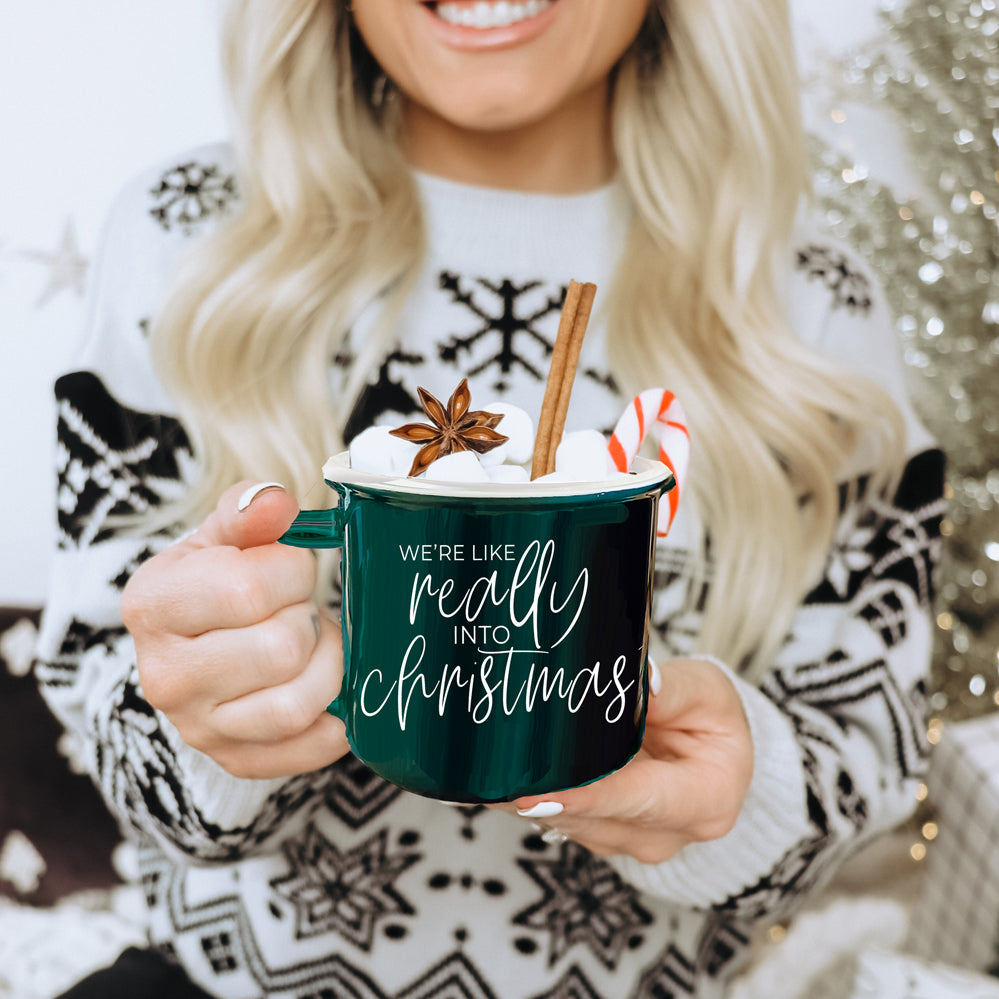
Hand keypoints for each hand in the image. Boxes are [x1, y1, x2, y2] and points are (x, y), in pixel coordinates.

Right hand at [122, 482, 349, 779]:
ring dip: (328, 666)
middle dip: (310, 619)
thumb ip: (248, 511)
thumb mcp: (223, 536)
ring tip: (317, 644)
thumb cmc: (215, 583)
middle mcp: (165, 676)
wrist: (195, 646)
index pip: (249, 589)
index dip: (291, 570)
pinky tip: (329, 689)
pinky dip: (336, 718)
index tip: (289, 567)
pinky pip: (308, 748)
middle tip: (302, 609)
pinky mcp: (235, 760)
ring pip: (295, 705)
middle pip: (280, 649)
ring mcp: (198, 727)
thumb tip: (276, 503)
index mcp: (153, 605)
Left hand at [504, 658, 753, 863]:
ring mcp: (631, 841)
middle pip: (595, 817)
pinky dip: (535, 798)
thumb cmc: (712, 719)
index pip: (638, 800)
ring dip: (532, 799)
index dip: (586, 797)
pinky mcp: (602, 834)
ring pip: (571, 823)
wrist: (712, 749)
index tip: (539, 792)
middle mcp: (667, 834)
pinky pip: (561, 819)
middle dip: (546, 796)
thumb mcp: (708, 691)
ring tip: (494, 768)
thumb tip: (637, 682)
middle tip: (498, 771)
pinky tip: (504, 774)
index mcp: (707, 801)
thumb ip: (673, 689)